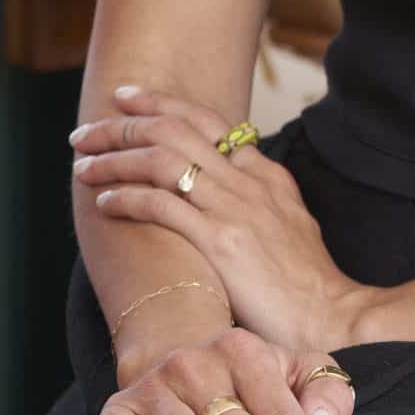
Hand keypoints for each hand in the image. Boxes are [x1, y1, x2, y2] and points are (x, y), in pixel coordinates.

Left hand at [71, 85, 376, 352]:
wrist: (332, 316)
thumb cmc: (305, 283)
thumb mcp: (288, 223)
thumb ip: (257, 199)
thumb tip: (224, 188)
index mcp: (265, 173)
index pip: (206, 120)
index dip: (161, 104)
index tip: (126, 98)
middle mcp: (248, 181)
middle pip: (176, 131)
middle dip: (123, 125)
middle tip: (86, 130)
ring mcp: (236, 209)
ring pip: (163, 161)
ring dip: (115, 158)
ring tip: (83, 163)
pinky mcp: (222, 243)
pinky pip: (163, 207)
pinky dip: (128, 197)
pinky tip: (104, 202)